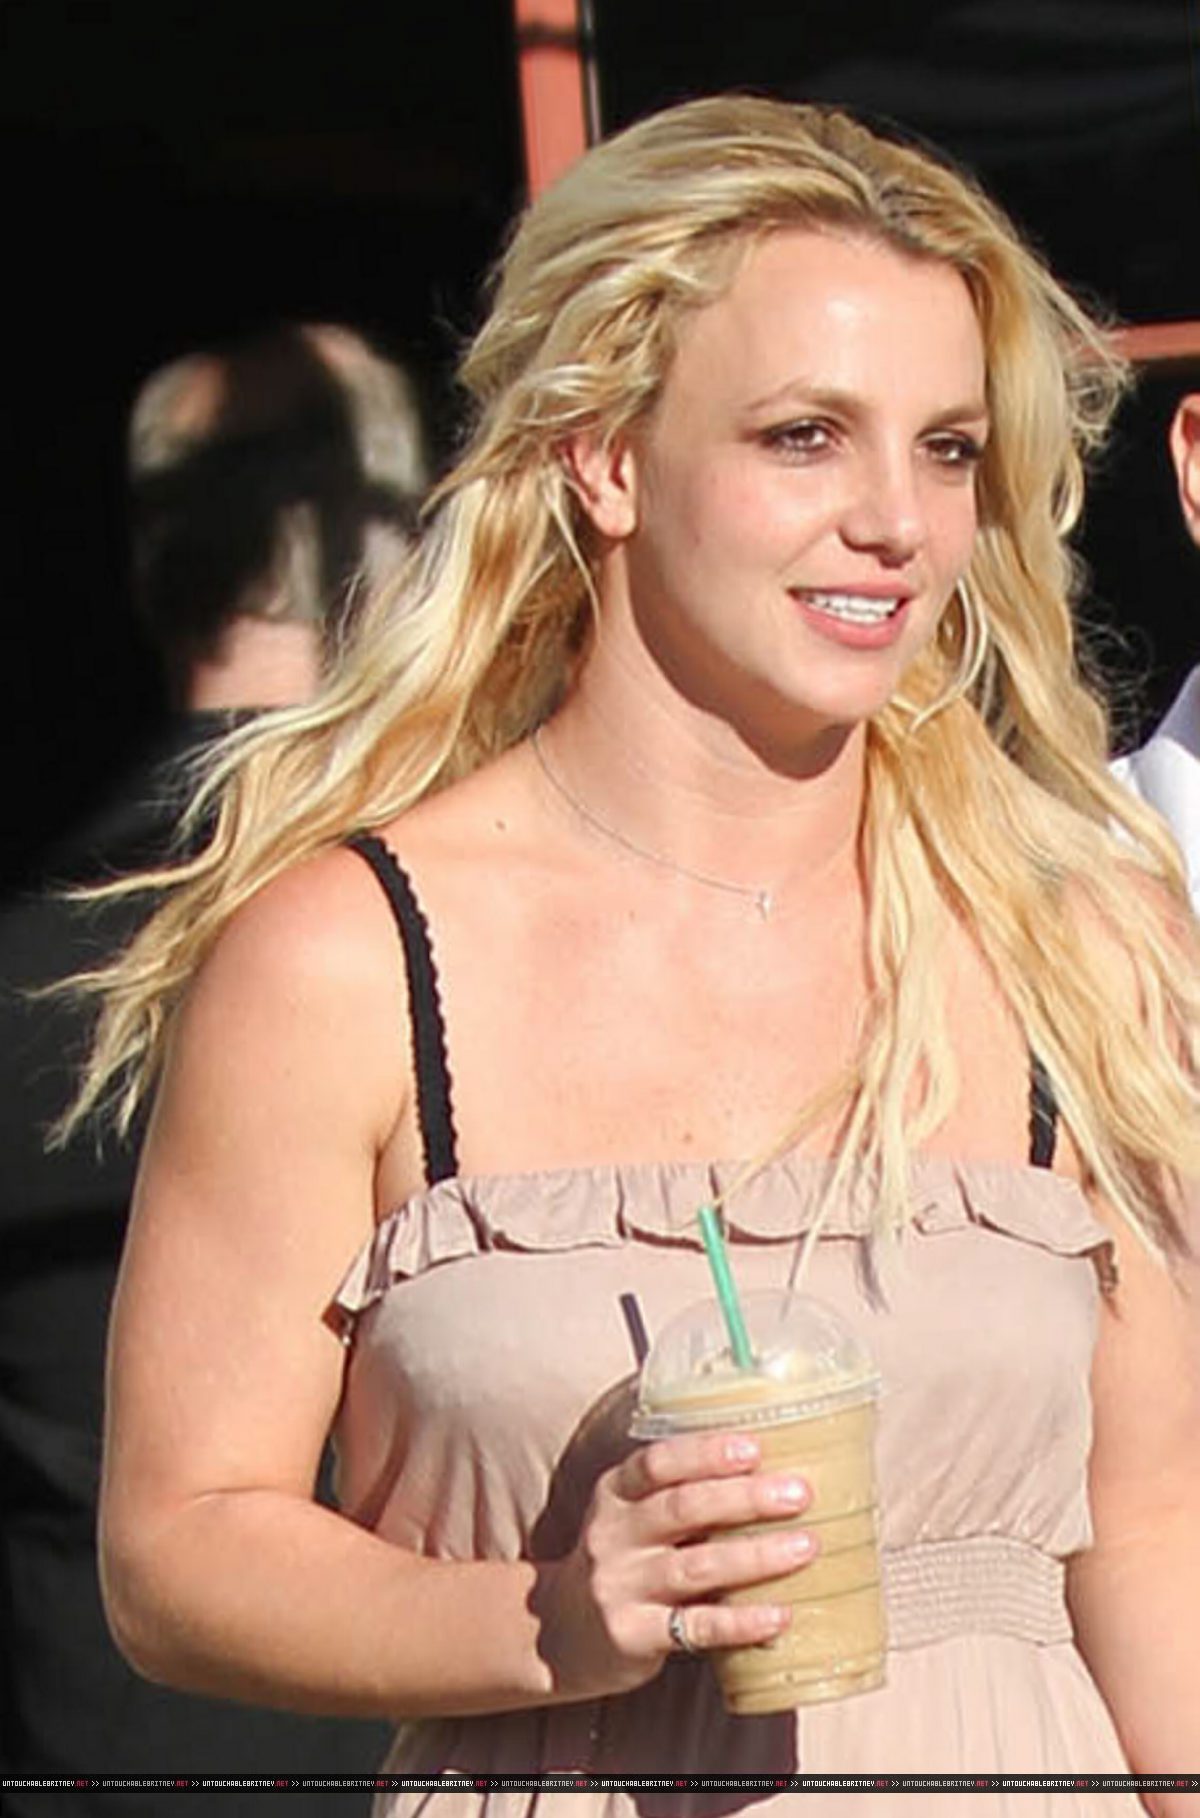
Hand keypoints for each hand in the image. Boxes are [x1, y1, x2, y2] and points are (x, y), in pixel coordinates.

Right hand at [532, 1430, 815, 1700]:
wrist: (564, 1632)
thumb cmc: (626, 1560)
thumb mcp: (634, 1517)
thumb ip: (682, 1495)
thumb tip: (772, 1472)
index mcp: (616, 1493)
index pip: (657, 1463)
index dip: (705, 1453)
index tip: (754, 1447)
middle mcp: (612, 1534)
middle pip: (682, 1508)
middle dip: (745, 1498)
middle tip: (799, 1493)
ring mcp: (620, 1586)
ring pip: (695, 1566)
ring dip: (755, 1555)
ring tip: (805, 1547)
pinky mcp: (631, 1635)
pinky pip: (695, 1627)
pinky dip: (741, 1621)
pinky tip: (779, 1615)